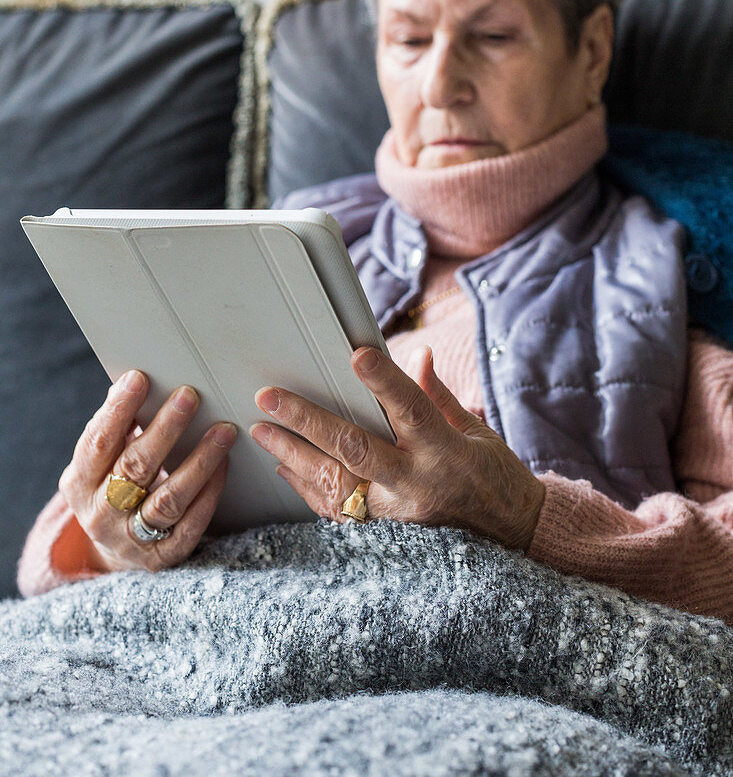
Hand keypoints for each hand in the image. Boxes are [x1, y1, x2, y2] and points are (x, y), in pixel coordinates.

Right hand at [58, 370, 237, 573]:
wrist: (115, 552)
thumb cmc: (112, 487)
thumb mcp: (101, 462)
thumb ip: (117, 427)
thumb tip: (133, 379)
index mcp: (79, 483)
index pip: (97, 443)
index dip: (117, 410)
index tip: (139, 377)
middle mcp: (101, 514)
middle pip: (135, 468)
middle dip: (164, 429)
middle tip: (189, 395)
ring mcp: (132, 540)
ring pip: (168, 499)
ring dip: (199, 461)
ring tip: (223, 430)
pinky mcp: (163, 558)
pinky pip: (191, 524)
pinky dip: (209, 492)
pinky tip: (224, 465)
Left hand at [250, 346, 544, 550]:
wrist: (513, 539)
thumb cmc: (496, 477)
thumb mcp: (476, 432)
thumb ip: (438, 396)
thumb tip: (418, 356)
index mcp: (446, 450)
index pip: (412, 408)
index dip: (386, 381)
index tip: (358, 355)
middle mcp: (417, 483)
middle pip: (355, 448)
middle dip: (307, 421)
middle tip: (270, 398)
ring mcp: (398, 515)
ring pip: (335, 483)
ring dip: (294, 456)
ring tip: (262, 431)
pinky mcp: (386, 536)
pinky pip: (338, 512)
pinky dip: (309, 488)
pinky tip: (285, 468)